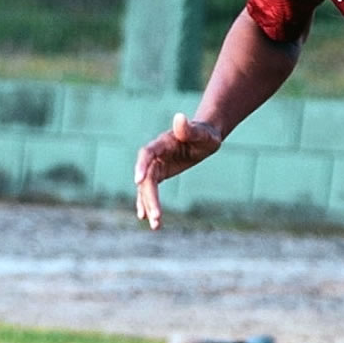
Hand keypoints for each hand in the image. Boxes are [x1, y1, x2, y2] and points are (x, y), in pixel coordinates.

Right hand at [134, 112, 221, 229]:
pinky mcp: (159, 174)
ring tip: (155, 225)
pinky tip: (149, 220)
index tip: (138, 181)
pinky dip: (148, 204)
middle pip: (146, 178)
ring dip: (148, 205)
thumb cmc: (205, 133)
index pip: (147, 154)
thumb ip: (189, 128)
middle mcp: (155, 155)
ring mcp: (155, 165)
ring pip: (146, 188)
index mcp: (163, 143)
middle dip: (149, 197)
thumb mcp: (202, 133)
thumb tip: (179, 117)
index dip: (141, 166)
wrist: (204, 136)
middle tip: (156, 216)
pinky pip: (150, 190)